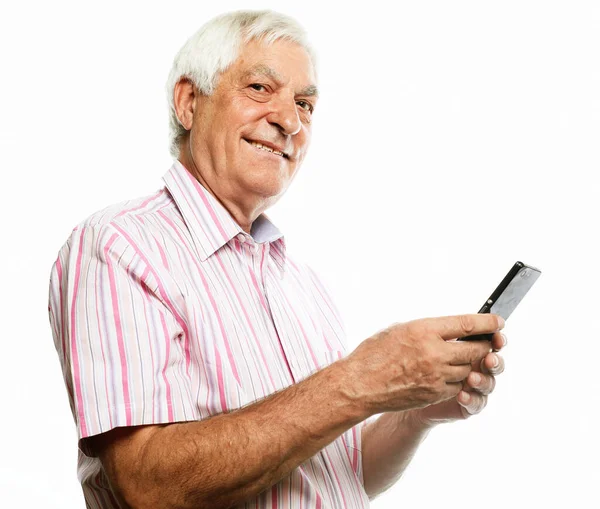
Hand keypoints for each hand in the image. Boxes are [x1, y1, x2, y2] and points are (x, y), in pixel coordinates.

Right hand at [340, 314, 503, 415]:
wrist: (359, 385)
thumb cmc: (373, 354)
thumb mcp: (398, 330)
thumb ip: (425, 330)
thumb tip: (447, 330)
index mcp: (424, 330)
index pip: (467, 324)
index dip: (487, 323)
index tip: (499, 321)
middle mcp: (434, 352)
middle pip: (475, 349)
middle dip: (485, 345)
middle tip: (487, 342)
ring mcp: (436, 376)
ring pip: (468, 369)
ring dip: (470, 364)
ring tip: (464, 359)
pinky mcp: (434, 394)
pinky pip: (457, 386)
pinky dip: (457, 381)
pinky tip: (448, 375)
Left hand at [408, 330, 506, 426]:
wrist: (404, 391)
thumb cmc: (413, 360)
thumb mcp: (421, 340)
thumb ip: (439, 332)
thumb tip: (452, 321)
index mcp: (468, 346)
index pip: (486, 339)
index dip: (494, 335)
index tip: (499, 329)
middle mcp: (474, 365)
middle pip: (492, 361)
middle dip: (493, 359)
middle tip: (488, 358)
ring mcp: (472, 386)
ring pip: (488, 382)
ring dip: (482, 380)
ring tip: (472, 378)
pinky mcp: (468, 405)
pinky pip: (476, 404)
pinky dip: (472, 399)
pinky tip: (462, 396)